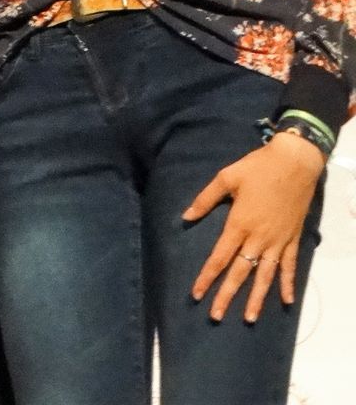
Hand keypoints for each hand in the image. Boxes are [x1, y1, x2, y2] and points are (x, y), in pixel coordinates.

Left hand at [183, 132, 324, 321]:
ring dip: (257, 298)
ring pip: (265, 276)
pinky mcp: (293, 239)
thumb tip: (186, 216)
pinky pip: (290, 266)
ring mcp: (278, 241)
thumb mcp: (226, 178)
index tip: (196, 294)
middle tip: (216, 316)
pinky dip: (288, 284)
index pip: (219, 258)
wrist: (294, 163)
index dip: (207, 277)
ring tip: (248, 317)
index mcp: (239, 224)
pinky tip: (285, 300)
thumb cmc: (257, 168)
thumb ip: (205, 199)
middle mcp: (259, 238)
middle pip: (240, 273)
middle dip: (227, 295)